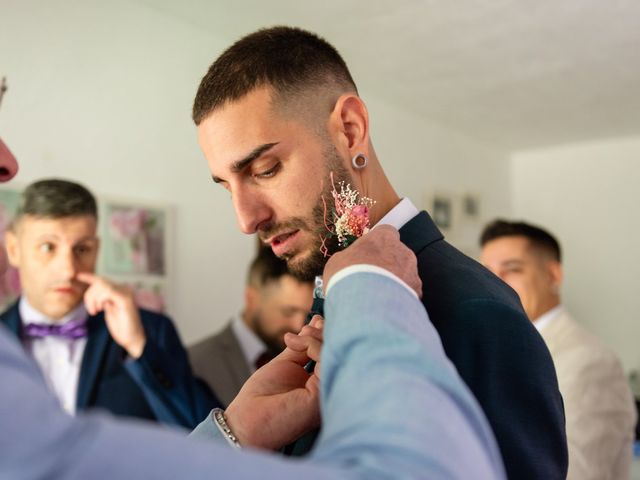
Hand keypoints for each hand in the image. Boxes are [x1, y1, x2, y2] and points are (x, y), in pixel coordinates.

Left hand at [78, 272, 145, 357]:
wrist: (133, 338)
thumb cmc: (122, 327)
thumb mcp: (109, 311)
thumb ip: (104, 300)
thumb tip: (94, 292)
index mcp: (120, 292)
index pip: (103, 280)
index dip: (89, 277)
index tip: (78, 276)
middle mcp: (124, 289)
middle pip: (100, 282)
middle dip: (89, 295)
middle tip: (91, 310)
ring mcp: (126, 293)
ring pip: (102, 285)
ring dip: (93, 299)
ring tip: (95, 312)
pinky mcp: (126, 299)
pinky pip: (108, 291)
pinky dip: (100, 299)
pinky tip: (101, 309)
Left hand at [224, 317, 323, 449]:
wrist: (246, 419)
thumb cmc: (262, 397)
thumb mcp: (285, 363)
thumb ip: (302, 347)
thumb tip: (316, 325)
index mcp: (321, 385)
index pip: (333, 357)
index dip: (328, 337)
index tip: (318, 321)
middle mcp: (328, 390)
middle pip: (337, 355)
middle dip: (325, 334)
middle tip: (313, 325)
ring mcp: (327, 394)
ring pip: (334, 355)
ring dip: (316, 338)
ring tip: (298, 336)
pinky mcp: (323, 395)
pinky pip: (326, 360)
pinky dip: (312, 345)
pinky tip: (297, 343)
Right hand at [323, 225, 421, 296]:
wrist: (366, 303)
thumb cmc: (348, 276)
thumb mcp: (337, 262)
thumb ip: (349, 259)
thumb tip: (348, 265)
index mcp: (383, 238)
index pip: (386, 232)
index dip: (377, 244)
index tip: (367, 254)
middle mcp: (403, 251)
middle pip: (396, 255)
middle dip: (386, 266)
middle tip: (370, 279)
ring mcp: (413, 272)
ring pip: (405, 275)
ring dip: (394, 283)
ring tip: (377, 297)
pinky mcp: (417, 293)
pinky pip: (409, 293)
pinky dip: (400, 299)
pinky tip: (386, 306)